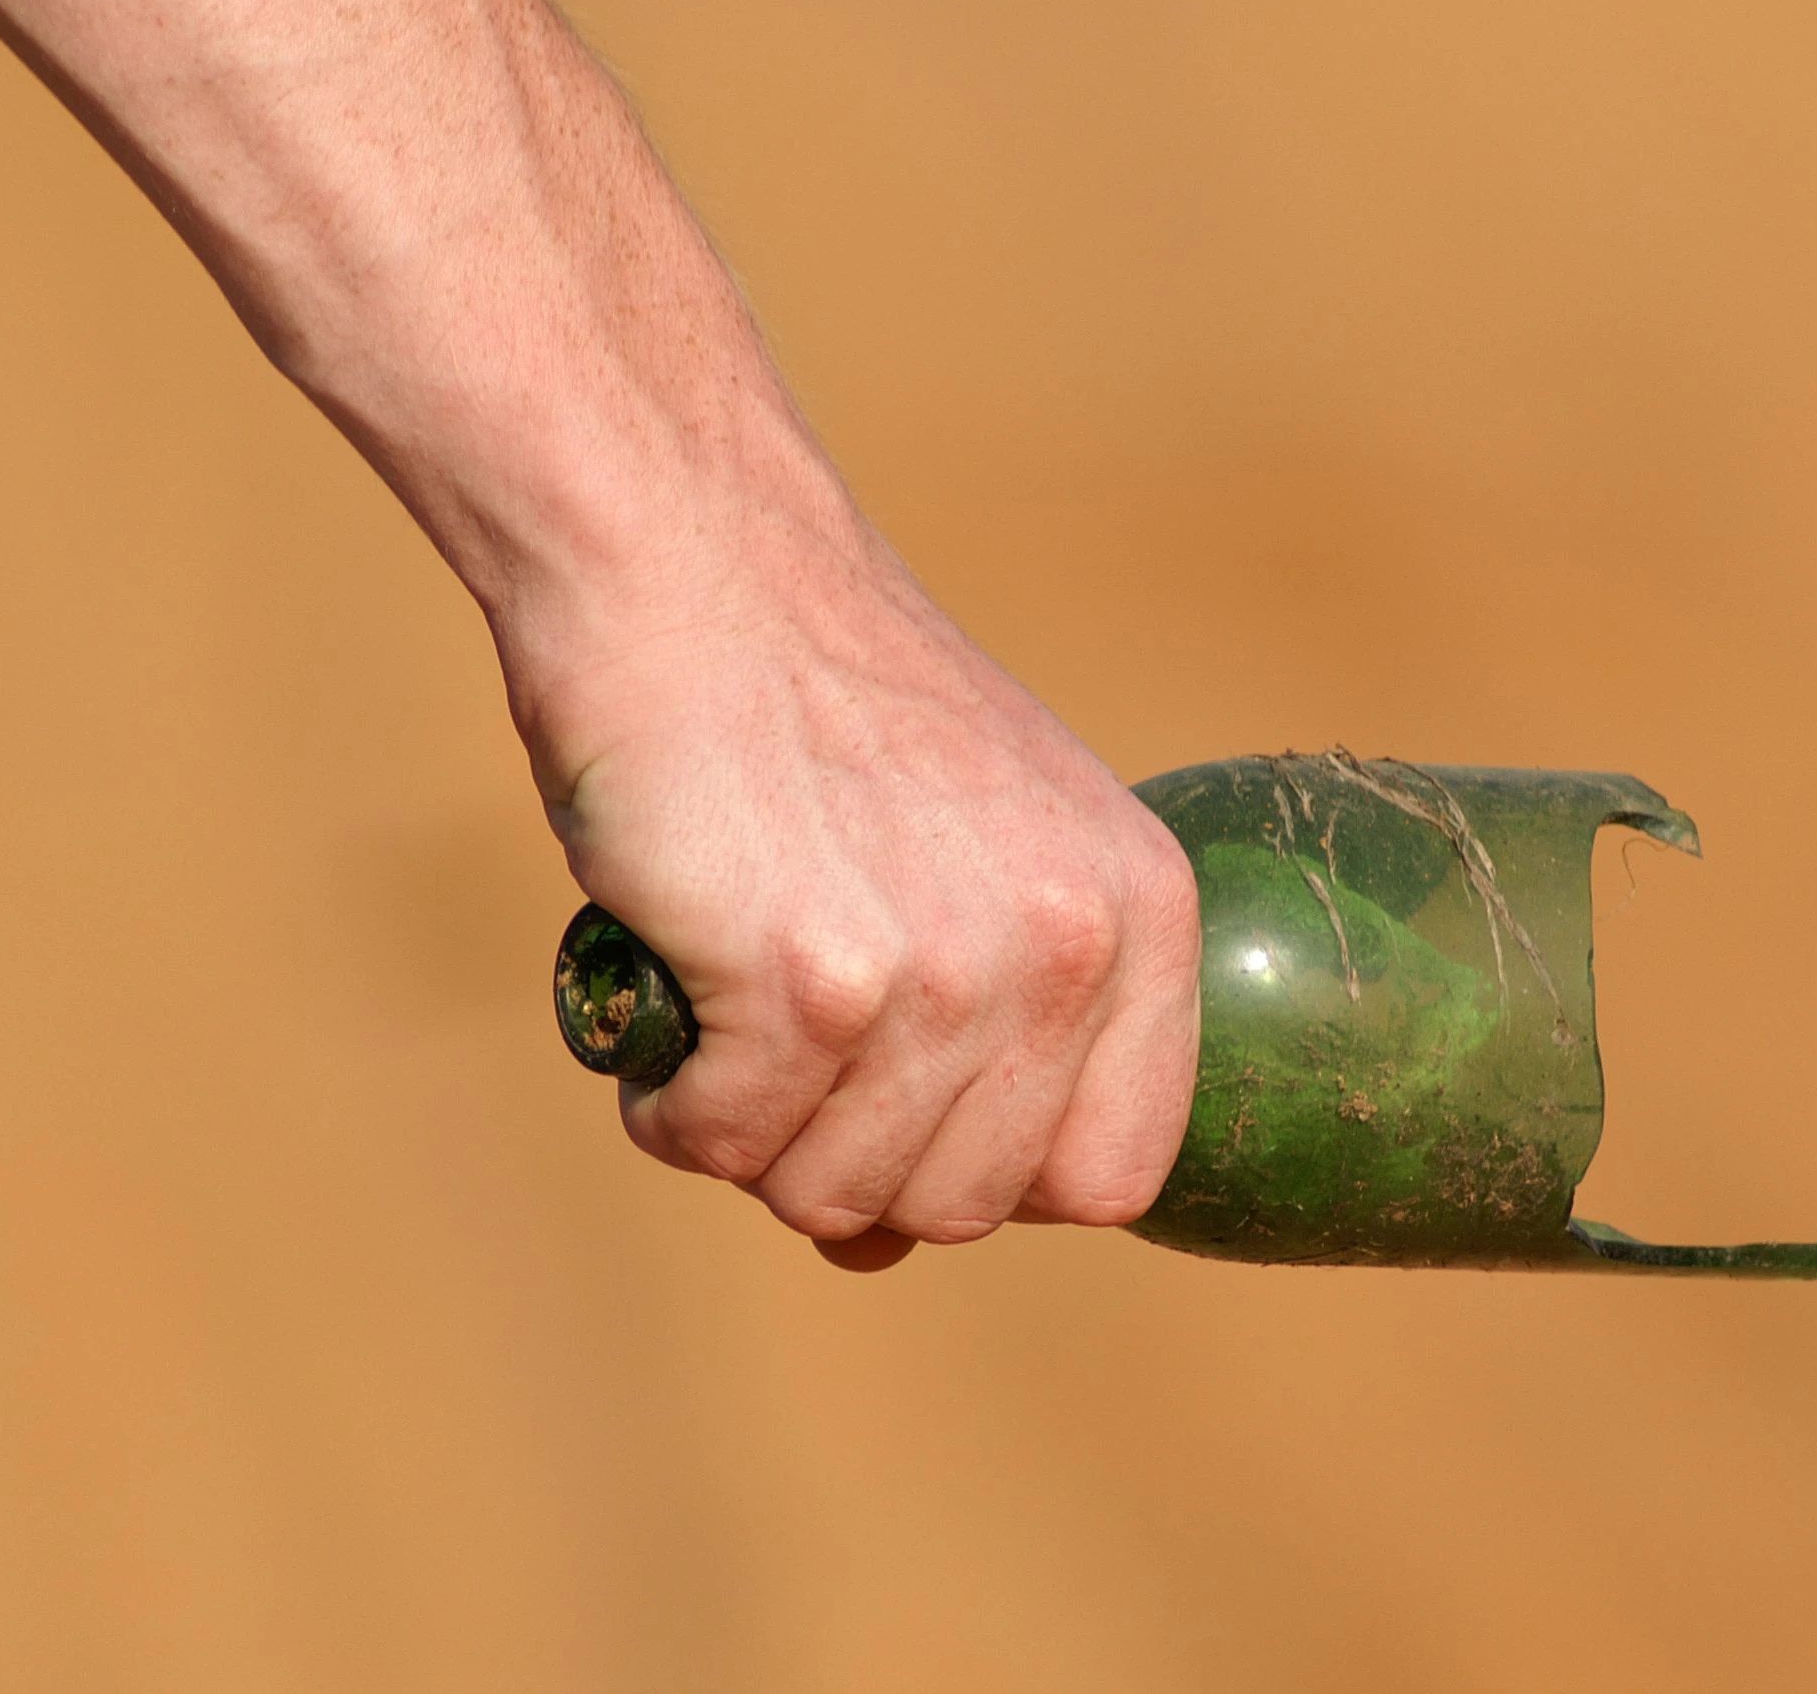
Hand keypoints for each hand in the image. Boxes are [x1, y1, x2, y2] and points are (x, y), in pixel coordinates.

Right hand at [509, 482, 1201, 1270]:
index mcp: (1146, 914)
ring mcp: (947, 970)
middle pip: (965, 1209)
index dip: (1000, 1176)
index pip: (1116, 1175)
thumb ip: (982, 1044)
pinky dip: (669, 1104)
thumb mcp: (977, 854)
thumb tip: (878, 1253)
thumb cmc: (821, 719)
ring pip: (837, 1198)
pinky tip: (673, 997)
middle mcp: (1070, 948)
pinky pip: (723, 1143)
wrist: (693, 564)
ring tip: (727, 1009)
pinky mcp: (811, 979)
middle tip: (789, 1046)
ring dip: (751, 1134)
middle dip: (855, 1162)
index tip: (919, 1109)